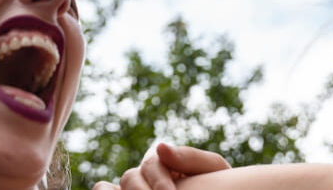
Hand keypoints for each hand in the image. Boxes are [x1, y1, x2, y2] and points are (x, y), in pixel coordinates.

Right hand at [107, 143, 229, 189]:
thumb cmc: (219, 184)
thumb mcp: (213, 169)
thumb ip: (190, 157)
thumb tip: (159, 147)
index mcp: (162, 160)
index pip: (151, 165)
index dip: (159, 181)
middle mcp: (143, 175)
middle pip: (131, 178)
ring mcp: (133, 189)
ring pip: (113, 186)